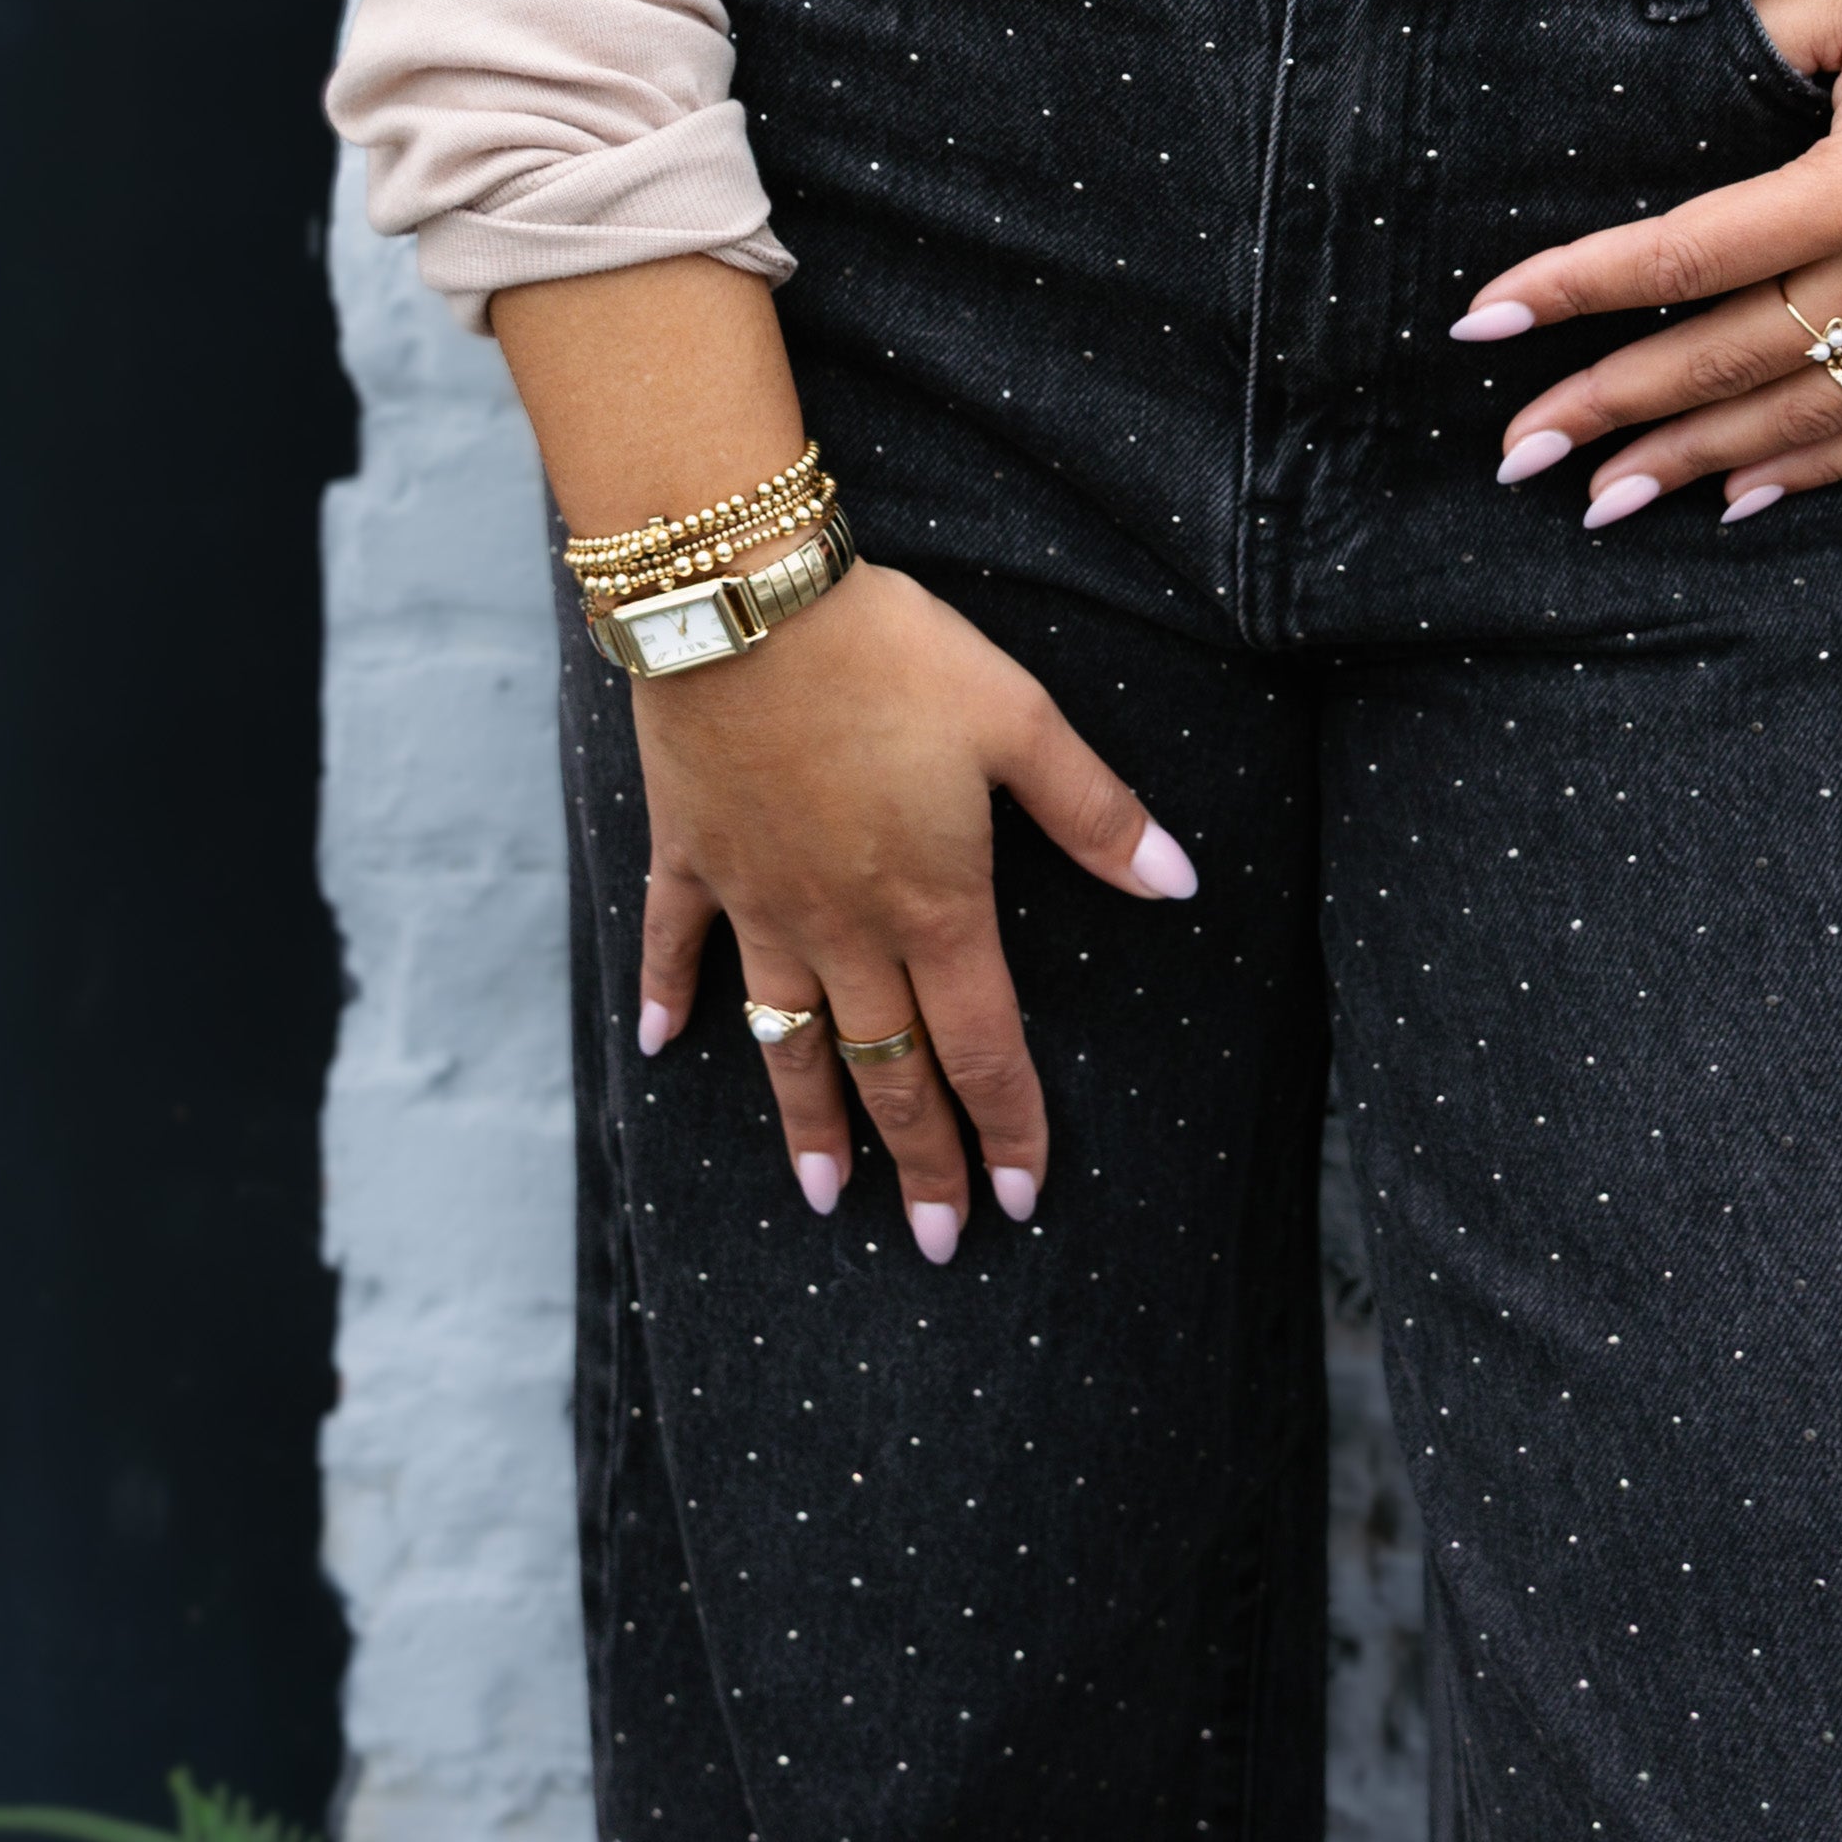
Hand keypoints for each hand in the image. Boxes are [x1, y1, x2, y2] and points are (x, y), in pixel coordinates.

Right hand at [630, 556, 1197, 1253]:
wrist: (746, 599)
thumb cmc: (893, 654)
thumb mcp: (1020, 720)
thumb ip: (1096, 814)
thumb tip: (1181, 883)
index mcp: (933, 905)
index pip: (982, 1049)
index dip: (1006, 1130)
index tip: (1017, 1202)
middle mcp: (843, 929)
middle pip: (888, 1071)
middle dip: (919, 1162)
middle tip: (937, 1241)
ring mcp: (759, 901)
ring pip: (788, 1039)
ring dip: (809, 1121)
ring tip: (826, 1198)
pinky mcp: (693, 857)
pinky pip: (676, 945)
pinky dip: (668, 997)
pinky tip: (660, 1046)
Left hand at [1452, 0, 1841, 522]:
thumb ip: (1740, 56)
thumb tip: (1636, 118)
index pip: (1684, 259)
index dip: (1574, 291)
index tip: (1482, 321)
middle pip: (1733, 360)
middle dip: (1612, 412)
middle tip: (1517, 452)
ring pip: (1810, 415)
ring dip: (1699, 462)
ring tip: (1605, 497)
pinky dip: (1817, 470)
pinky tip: (1741, 496)